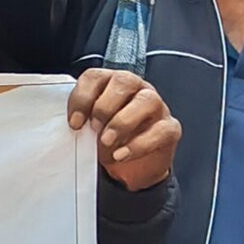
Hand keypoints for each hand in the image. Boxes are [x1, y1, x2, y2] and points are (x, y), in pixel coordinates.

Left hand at [70, 69, 179, 191]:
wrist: (132, 167)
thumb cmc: (108, 141)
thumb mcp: (90, 130)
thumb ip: (82, 122)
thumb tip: (72, 127)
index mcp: (111, 84)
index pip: (95, 77)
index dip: (82, 97)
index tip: (74, 123)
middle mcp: (136, 89)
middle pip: (123, 81)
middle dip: (104, 107)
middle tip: (93, 129)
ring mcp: (157, 106)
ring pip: (146, 100)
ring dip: (122, 122)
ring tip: (107, 142)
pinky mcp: (170, 128)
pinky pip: (160, 130)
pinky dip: (138, 144)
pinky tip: (121, 154)